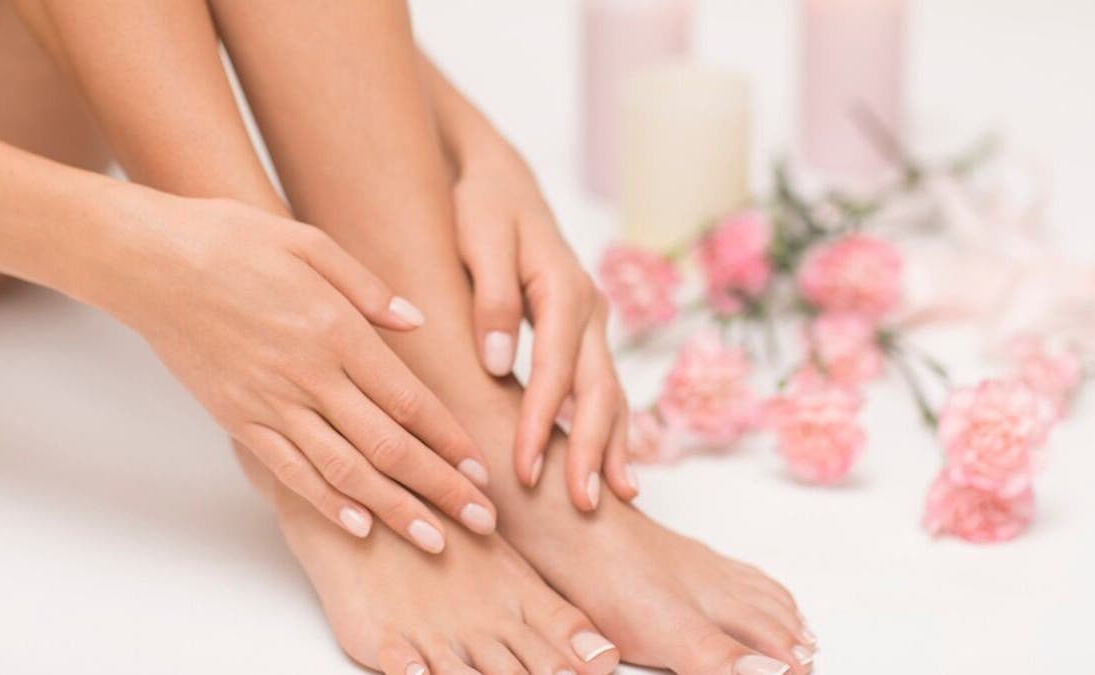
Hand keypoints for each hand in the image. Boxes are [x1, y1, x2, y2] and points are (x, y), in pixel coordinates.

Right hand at [112, 196, 495, 551]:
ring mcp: (271, 402)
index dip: (450, 440)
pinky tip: (360, 526)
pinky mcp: (237, 418)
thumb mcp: (309, 242)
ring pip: (344, 470)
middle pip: (388, 446)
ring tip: (436, 540)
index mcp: (337, 331)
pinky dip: (326, 502)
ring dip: (395, 509)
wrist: (146, 261)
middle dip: (441, 488)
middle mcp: (310, 375)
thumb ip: (368, 288)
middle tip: (482, 521)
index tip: (482, 470)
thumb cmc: (230, 240)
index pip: (410, 400)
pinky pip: (288, 471)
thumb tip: (416, 323)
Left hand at [452, 147, 635, 509]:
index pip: (555, 368)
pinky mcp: (586, 333)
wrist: (502, 180)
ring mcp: (594, 322)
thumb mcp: (478, 238)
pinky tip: (613, 465)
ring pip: (611, 392)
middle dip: (593, 448)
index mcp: (563, 287)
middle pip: (599, 388)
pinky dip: (612, 428)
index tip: (526, 468)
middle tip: (583, 504)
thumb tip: (497, 362)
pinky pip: (604, 386)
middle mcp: (590, 308)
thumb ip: (491, 297)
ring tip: (616, 498)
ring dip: (614, 445)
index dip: (542, 421)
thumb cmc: (483, 207)